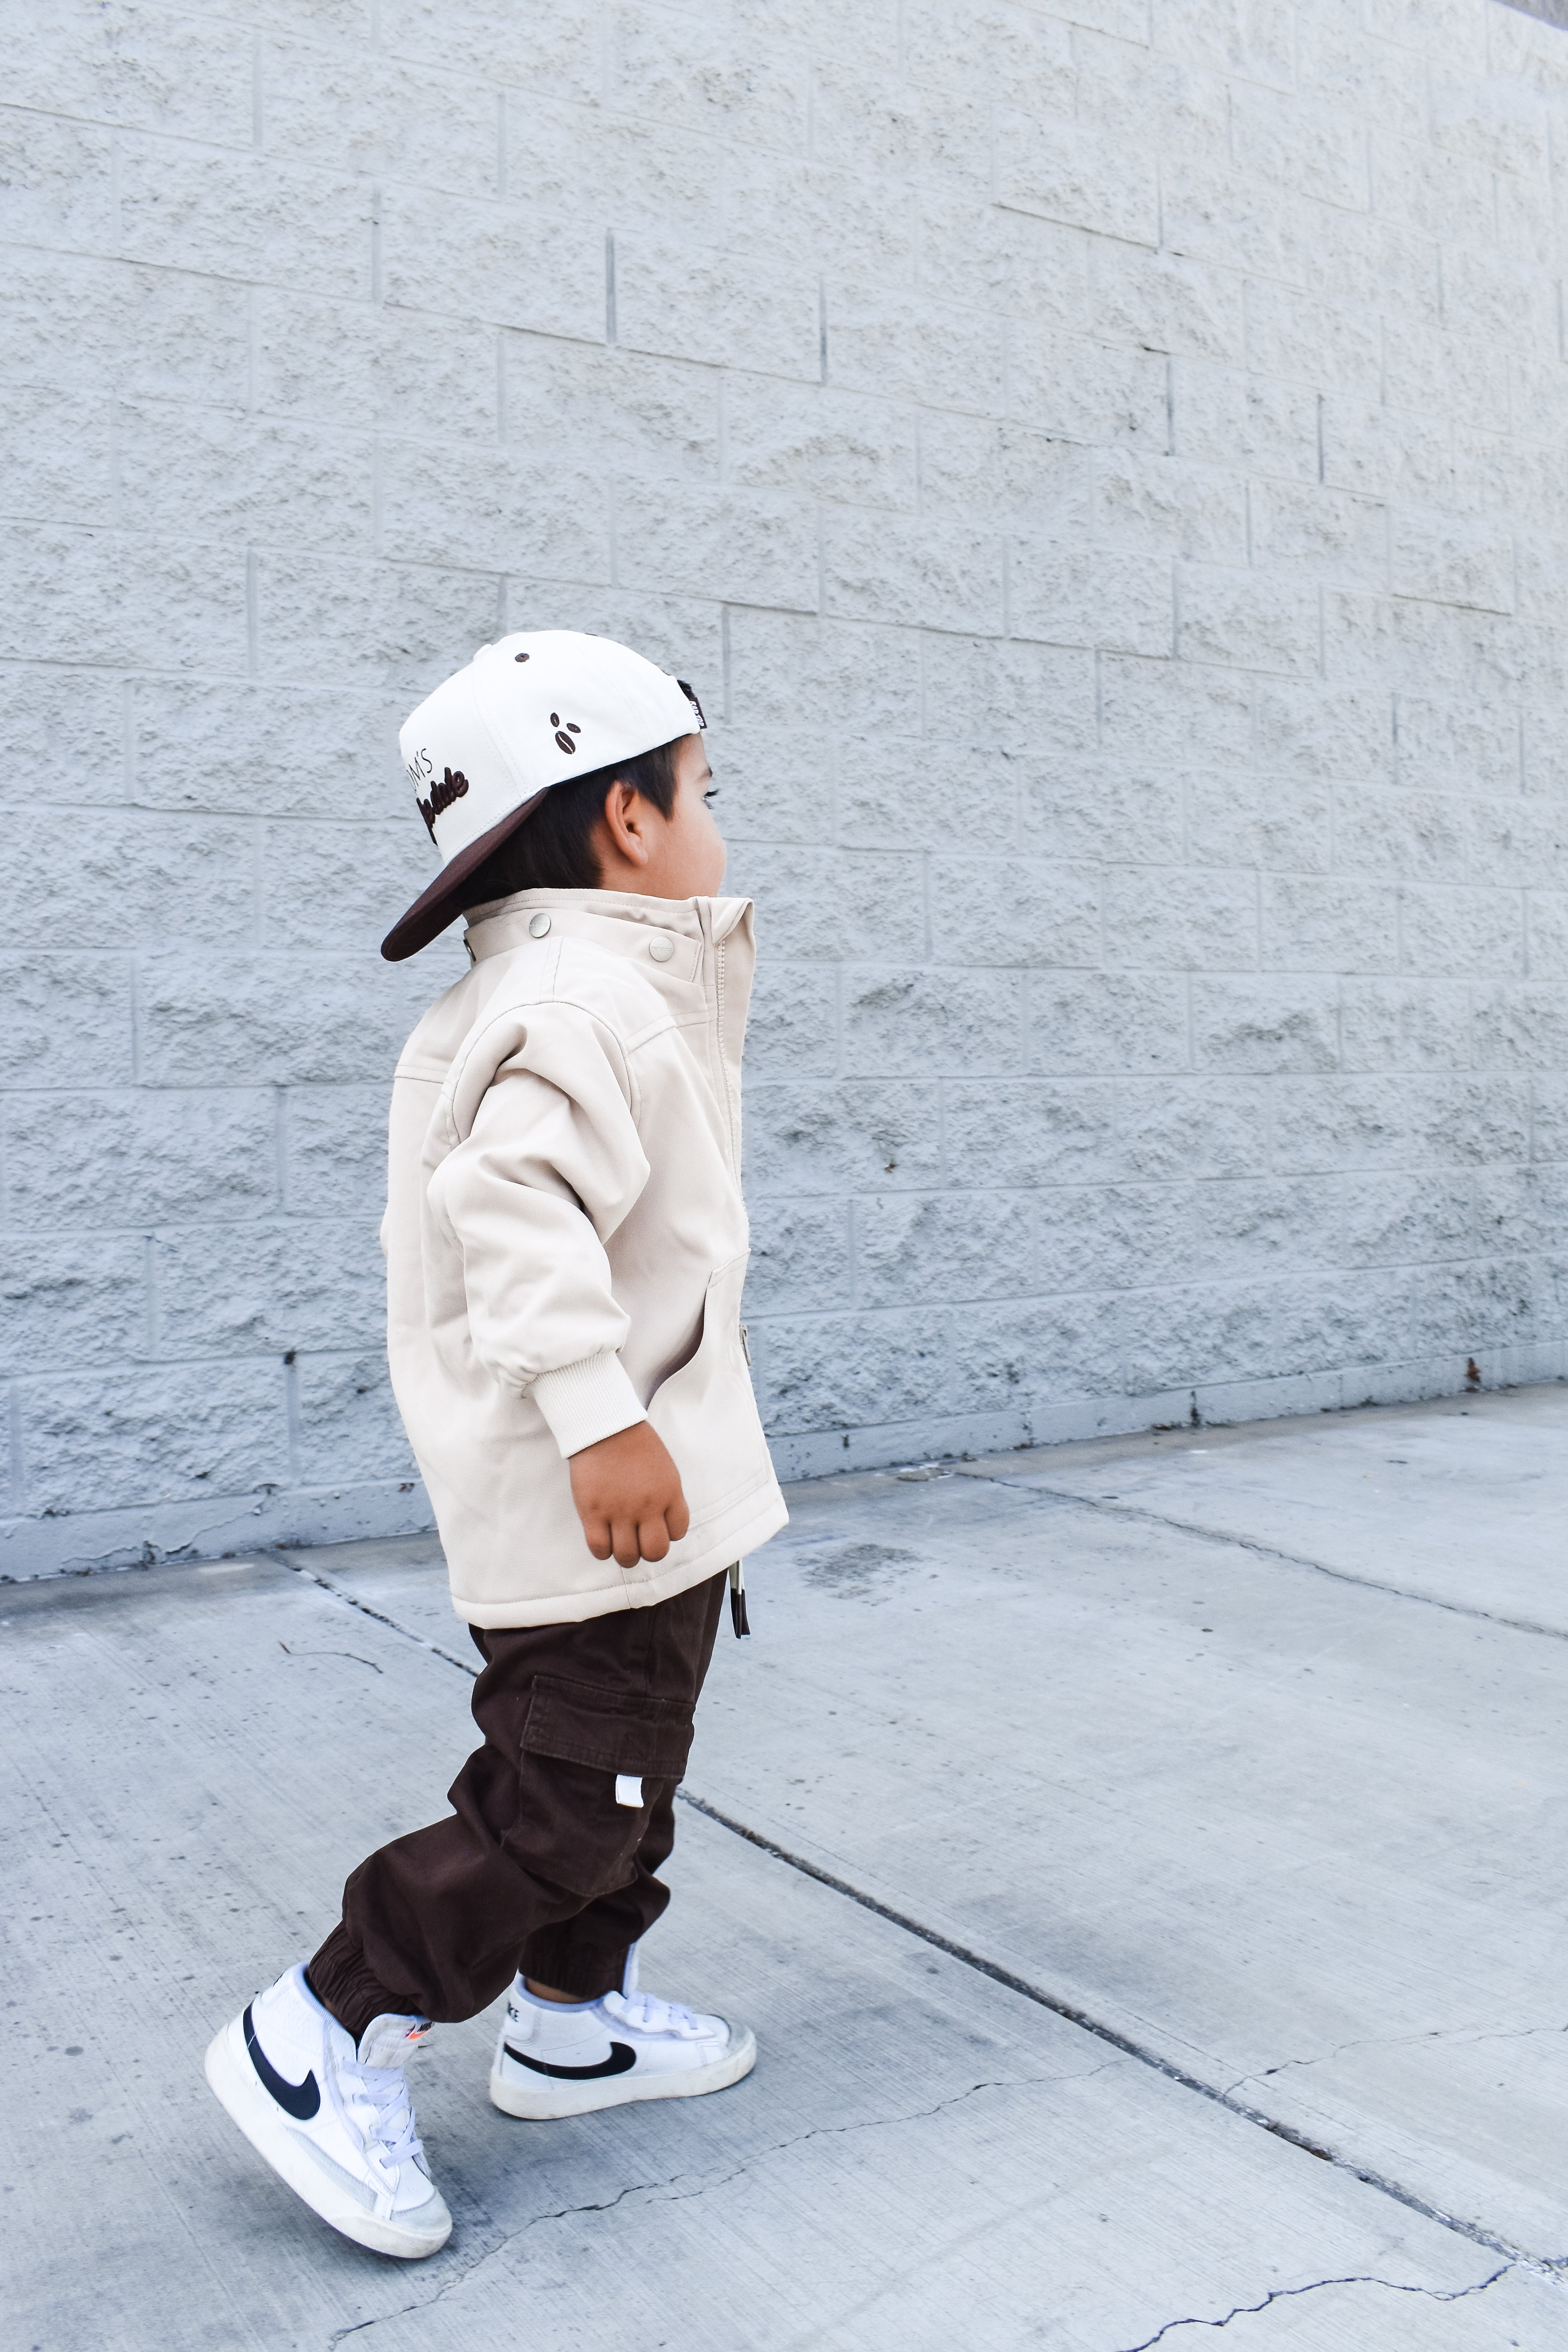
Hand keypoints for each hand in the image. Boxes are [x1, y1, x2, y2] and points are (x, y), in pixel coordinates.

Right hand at [569, 1421, 689, 1566]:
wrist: (604, 1427)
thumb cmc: (635, 1444)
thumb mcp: (665, 1469)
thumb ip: (666, 1497)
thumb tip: (661, 1523)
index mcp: (670, 1493)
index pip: (678, 1532)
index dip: (667, 1535)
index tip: (656, 1527)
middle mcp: (648, 1507)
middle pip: (655, 1552)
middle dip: (648, 1552)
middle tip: (638, 1544)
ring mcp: (619, 1511)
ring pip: (627, 1556)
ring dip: (625, 1556)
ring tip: (619, 1545)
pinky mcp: (593, 1512)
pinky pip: (599, 1548)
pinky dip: (602, 1551)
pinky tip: (602, 1540)